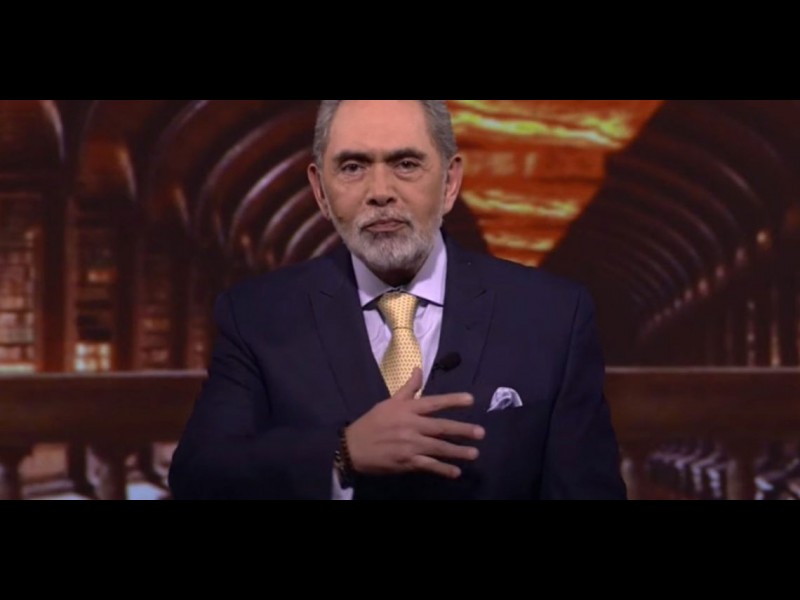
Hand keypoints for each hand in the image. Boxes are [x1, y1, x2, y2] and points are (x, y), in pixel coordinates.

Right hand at [344, 368, 484, 479]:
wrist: (352, 447)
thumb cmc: (373, 423)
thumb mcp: (389, 402)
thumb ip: (408, 389)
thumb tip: (419, 370)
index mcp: (407, 410)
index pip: (433, 403)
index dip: (452, 400)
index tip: (471, 400)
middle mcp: (410, 426)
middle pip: (441, 427)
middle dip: (462, 430)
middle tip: (480, 432)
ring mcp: (409, 445)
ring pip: (438, 448)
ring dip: (457, 451)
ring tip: (474, 453)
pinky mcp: (406, 462)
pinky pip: (428, 466)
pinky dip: (443, 469)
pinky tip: (456, 472)